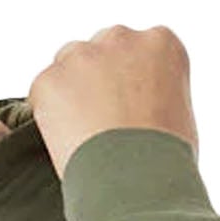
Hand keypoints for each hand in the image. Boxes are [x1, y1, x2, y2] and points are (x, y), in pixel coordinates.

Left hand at [28, 25, 199, 179]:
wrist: (136, 182)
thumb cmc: (164, 161)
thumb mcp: (178, 116)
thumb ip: (155, 95)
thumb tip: (137, 110)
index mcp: (161, 44)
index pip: (135, 50)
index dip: (126, 83)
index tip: (123, 109)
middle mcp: (123, 38)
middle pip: (98, 51)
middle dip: (96, 82)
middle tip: (98, 124)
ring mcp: (83, 56)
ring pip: (66, 67)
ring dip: (69, 94)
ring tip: (81, 137)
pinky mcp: (50, 80)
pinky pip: (41, 94)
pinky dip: (47, 116)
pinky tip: (65, 143)